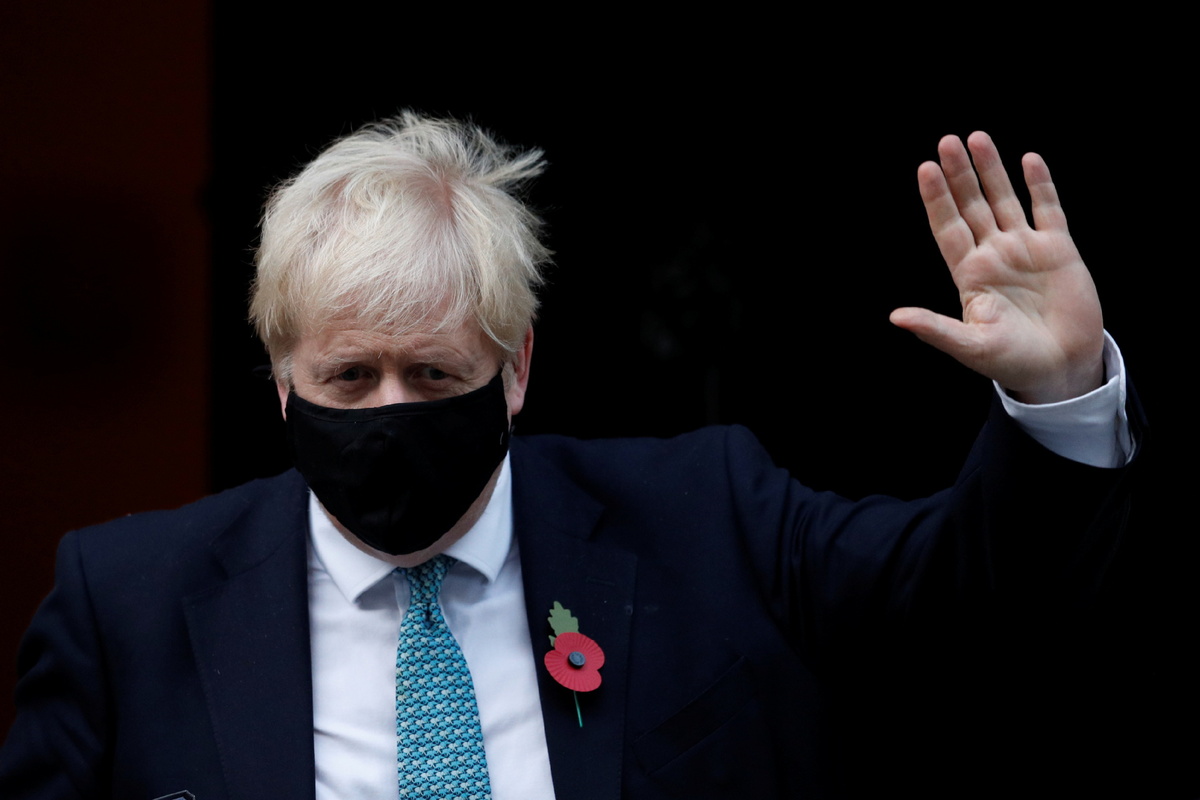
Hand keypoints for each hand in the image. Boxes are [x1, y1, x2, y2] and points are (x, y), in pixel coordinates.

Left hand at [889, 132, 1103, 403]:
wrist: (1062, 368)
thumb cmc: (1012, 361)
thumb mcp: (971, 346)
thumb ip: (935, 329)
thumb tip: (896, 318)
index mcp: (969, 274)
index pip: (947, 227)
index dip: (936, 199)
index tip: (925, 169)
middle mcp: (993, 255)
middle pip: (972, 205)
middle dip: (959, 175)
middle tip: (947, 141)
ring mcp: (1025, 249)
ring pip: (1005, 200)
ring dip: (992, 171)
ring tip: (977, 139)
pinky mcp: (1058, 250)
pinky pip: (1048, 209)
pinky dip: (1039, 185)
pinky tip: (1028, 160)